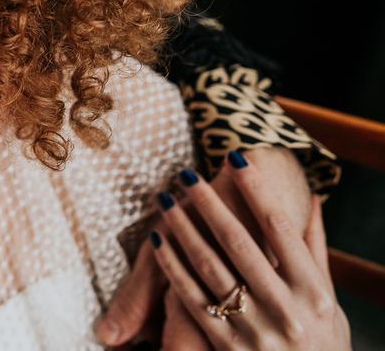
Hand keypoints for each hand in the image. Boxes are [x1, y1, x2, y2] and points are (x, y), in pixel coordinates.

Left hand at [150, 155, 350, 349]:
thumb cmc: (323, 343)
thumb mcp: (331, 301)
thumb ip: (316, 250)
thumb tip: (311, 199)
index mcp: (313, 290)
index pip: (279, 226)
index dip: (256, 188)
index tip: (236, 156)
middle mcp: (284, 308)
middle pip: (237, 241)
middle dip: (209, 202)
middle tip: (186, 174)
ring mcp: (254, 329)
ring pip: (209, 266)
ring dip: (183, 228)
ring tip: (164, 199)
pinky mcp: (226, 347)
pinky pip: (191, 298)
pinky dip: (173, 266)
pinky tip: (158, 239)